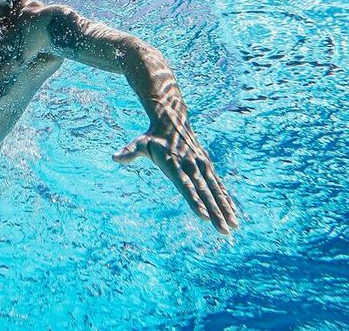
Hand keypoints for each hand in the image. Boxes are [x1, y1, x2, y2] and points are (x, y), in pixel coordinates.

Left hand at [114, 122, 239, 235]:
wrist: (172, 118)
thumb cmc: (153, 136)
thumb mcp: (140, 142)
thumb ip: (130, 151)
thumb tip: (115, 157)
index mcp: (174, 163)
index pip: (186, 186)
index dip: (195, 201)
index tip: (203, 216)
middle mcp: (191, 165)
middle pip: (204, 192)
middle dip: (215, 212)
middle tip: (224, 229)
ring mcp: (201, 165)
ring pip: (215, 190)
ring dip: (225, 208)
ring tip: (234, 225)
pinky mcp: (207, 165)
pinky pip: (219, 185)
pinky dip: (226, 198)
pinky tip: (234, 213)